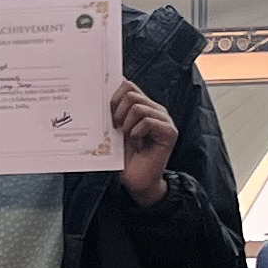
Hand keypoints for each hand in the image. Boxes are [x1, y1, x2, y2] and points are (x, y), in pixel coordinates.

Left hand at [112, 80, 176, 202]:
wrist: (137, 182)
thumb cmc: (126, 158)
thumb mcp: (114, 131)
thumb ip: (111, 112)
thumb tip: (98, 92)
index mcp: (142, 105)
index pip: (127, 85)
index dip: (112, 93)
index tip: (104, 109)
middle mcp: (154, 109)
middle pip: (130, 92)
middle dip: (116, 109)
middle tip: (115, 127)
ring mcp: (163, 119)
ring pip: (138, 106)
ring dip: (127, 124)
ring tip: (128, 137)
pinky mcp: (169, 131)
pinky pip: (147, 121)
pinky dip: (137, 132)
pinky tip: (137, 143)